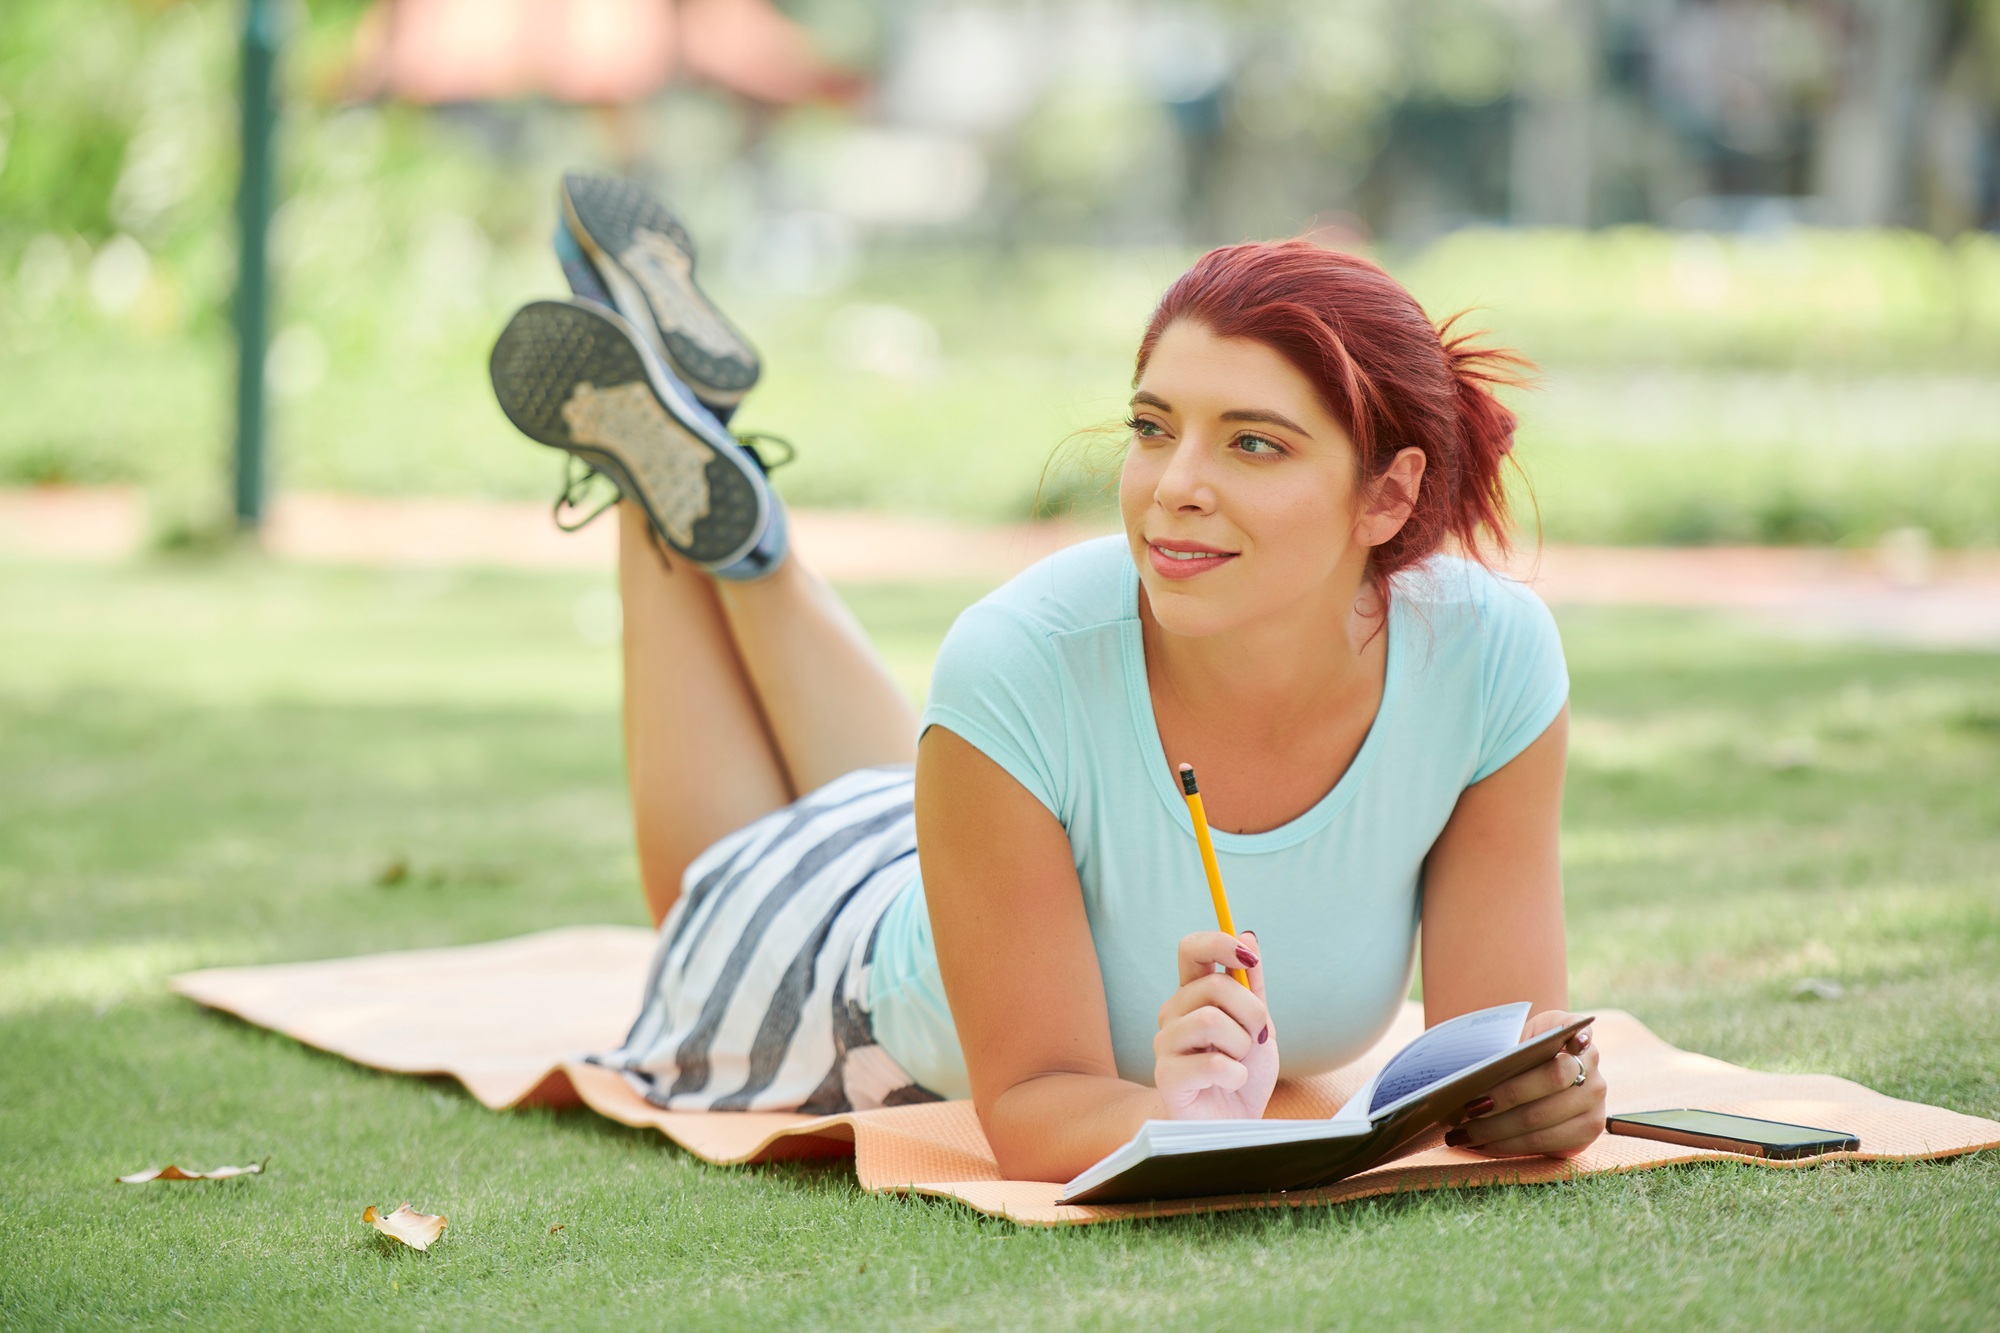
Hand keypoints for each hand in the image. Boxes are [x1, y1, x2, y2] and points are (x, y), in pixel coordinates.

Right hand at [1154, 930, 1277, 1119]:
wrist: (1229, 1125)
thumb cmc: (1241, 1072)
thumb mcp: (1257, 1024)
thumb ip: (1252, 984)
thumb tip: (1248, 935)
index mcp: (1193, 994)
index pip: (1191, 949)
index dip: (1219, 943)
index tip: (1248, 957)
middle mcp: (1173, 1013)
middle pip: (1215, 986)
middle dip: (1252, 1012)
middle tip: (1256, 1038)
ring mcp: (1165, 1044)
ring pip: (1211, 1021)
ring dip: (1241, 1046)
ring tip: (1238, 1062)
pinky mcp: (1166, 1076)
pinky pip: (1211, 1063)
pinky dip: (1236, 1075)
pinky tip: (1231, 1083)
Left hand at [1446, 1009, 1604, 1157]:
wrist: (1546, 1079)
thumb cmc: (1524, 1056)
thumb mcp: (1522, 1039)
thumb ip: (1511, 1045)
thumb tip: (1477, 1063)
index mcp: (1578, 1038)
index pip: (1573, 1034)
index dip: (1573, 1036)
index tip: (1548, 1046)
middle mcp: (1594, 1070)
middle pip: (1551, 1080)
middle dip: (1505, 1095)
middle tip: (1469, 1106)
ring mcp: (1594, 1103)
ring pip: (1541, 1118)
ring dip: (1497, 1129)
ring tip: (1464, 1133)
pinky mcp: (1587, 1132)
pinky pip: (1544, 1143)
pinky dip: (1508, 1145)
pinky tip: (1483, 1144)